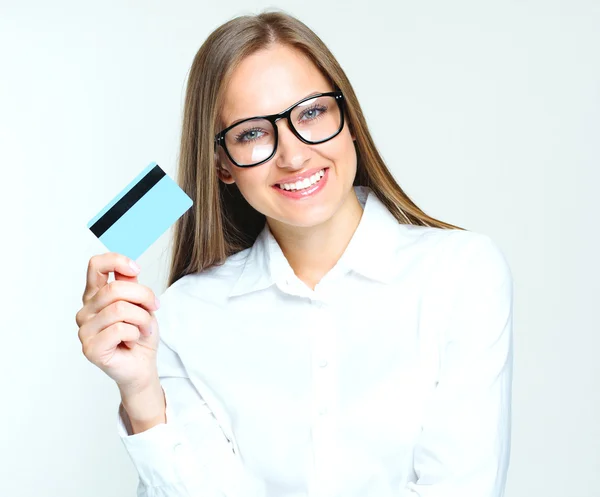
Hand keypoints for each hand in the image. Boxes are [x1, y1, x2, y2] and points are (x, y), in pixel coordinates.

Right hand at [76, 253, 160, 393]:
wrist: (143, 365)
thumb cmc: (140, 334)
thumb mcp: (140, 304)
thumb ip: (130, 285)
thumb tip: (128, 269)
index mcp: (95, 296)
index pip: (95, 266)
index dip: (116, 261)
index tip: (136, 269)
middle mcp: (86, 311)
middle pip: (115, 289)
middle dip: (143, 297)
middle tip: (155, 308)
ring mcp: (85, 330)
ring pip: (119, 309)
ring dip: (142, 319)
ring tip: (144, 328)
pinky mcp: (90, 348)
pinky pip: (119, 329)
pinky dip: (135, 333)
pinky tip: (132, 340)